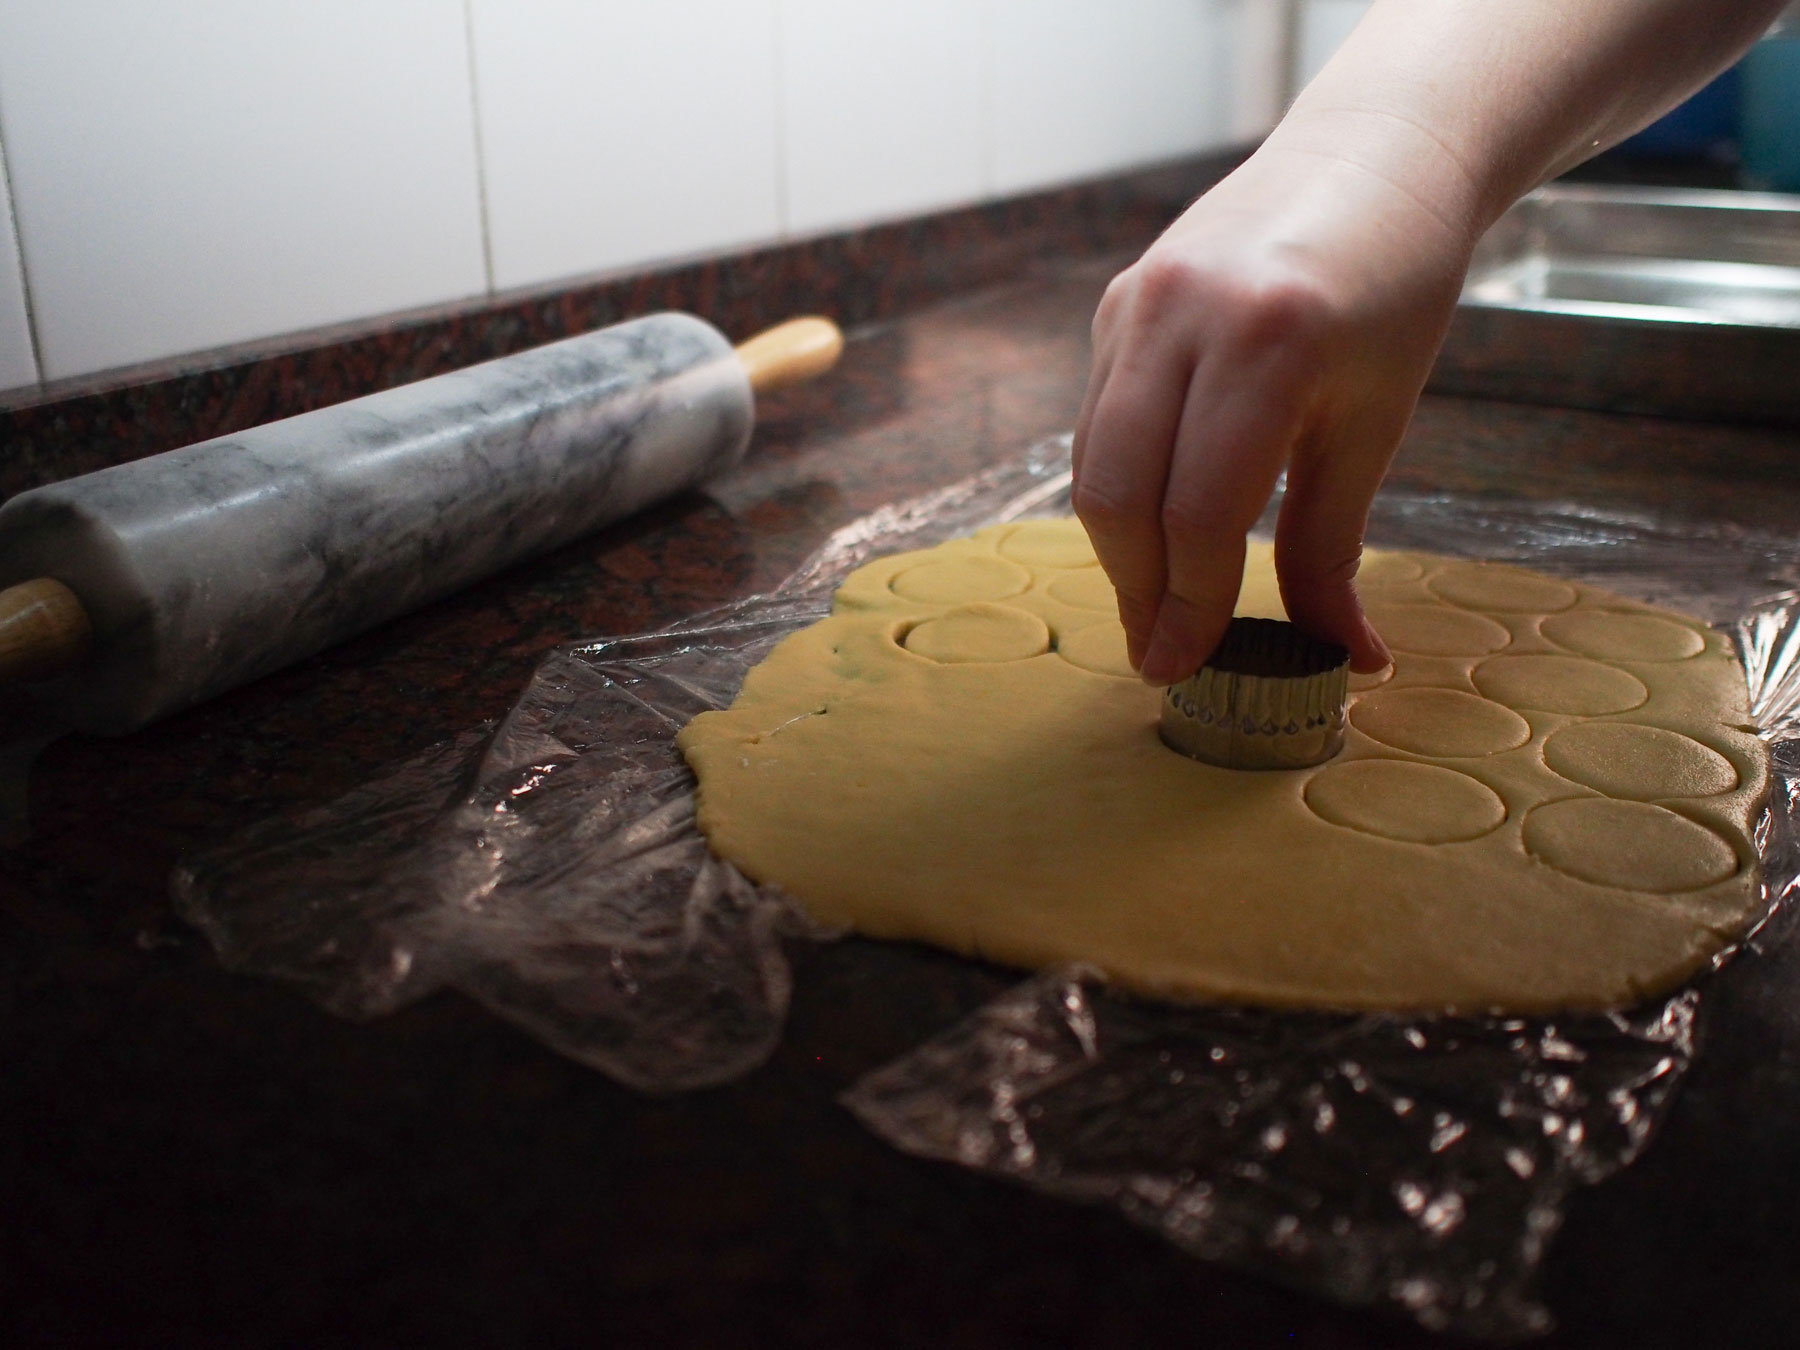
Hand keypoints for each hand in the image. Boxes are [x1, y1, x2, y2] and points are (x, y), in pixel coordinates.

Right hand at [1071, 139, 1476, 683]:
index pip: (1199, 512)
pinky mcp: (1116, 302)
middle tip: (1158, 652)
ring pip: (1092, 460)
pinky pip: (1097, 418)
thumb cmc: (1392, 292)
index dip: (1189, 604)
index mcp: (1269, 341)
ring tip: (1155, 602)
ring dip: (1117, 547)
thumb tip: (1346, 660)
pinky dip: (1118, 487)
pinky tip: (1154, 526)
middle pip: (1118, 493)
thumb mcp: (1374, 424)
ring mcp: (1137, 301)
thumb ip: (1335, 548)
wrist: (1369, 161)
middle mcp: (1183, 312)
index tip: (1182, 668)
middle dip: (1133, 589)